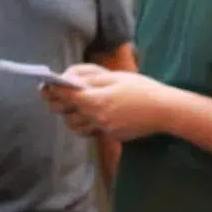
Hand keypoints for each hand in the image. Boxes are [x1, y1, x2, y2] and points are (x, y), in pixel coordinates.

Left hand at [42, 65, 168, 141]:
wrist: (166, 110)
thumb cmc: (141, 88)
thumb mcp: (114, 76)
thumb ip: (87, 78)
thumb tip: (66, 78)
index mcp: (95, 100)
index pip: (64, 96)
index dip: (52, 90)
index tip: (46, 85)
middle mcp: (95, 117)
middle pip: (64, 113)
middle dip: (58, 103)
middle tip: (57, 95)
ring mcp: (103, 129)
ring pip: (74, 125)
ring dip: (70, 115)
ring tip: (75, 105)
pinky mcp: (110, 135)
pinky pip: (89, 130)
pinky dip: (85, 123)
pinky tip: (91, 114)